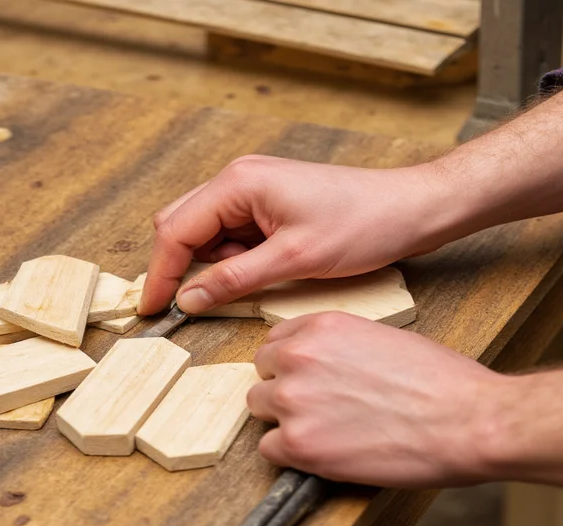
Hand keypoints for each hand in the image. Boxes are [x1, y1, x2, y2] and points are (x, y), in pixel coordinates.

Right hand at [140, 155, 454, 314]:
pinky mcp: (267, 204)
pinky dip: (232, 260)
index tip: (152, 310)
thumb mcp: (293, 260)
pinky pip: (231, 235)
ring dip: (210, 265)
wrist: (409, 208)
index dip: (160, 274)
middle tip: (185, 306)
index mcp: (238, 183)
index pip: (176, 231)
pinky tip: (259, 273)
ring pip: (204, 232)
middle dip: (179, 267)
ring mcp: (251, 190)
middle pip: (181, 225)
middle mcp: (238, 180)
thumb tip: (188, 298)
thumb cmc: (362, 224)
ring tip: (247, 285)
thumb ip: (234, 279)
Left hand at [249, 312, 506, 487]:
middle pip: (262, 375)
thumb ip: (338, 347)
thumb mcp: (381, 338)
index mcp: (319, 327)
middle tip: (316, 409)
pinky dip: (291, 456)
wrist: (467, 420)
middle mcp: (297, 357)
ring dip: (284, 422)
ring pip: (258, 410)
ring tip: (322, 432)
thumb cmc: (440, 381)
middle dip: (283, 390)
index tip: (303, 378)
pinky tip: (323, 454)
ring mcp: (294, 400)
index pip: (274, 342)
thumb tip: (323, 366)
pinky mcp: (299, 444)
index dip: (289, 364)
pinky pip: (269, 449)